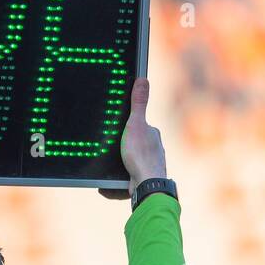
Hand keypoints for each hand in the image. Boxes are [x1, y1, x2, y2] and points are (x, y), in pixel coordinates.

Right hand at [99, 77, 165, 199]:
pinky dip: (119, 179)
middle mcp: (154, 149)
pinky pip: (127, 177)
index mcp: (152, 134)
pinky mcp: (142, 179)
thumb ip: (138, 103)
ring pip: (130, 161)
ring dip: (120, 165)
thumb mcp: (135, 124)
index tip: (116, 134)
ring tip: (112, 167)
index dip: (126, 128)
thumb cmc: (141, 155)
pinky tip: (112, 182)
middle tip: (111, 151)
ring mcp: (149, 164)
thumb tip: (143, 79)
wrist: (145, 185)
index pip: (137, 125)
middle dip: (122, 148)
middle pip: (132, 144)